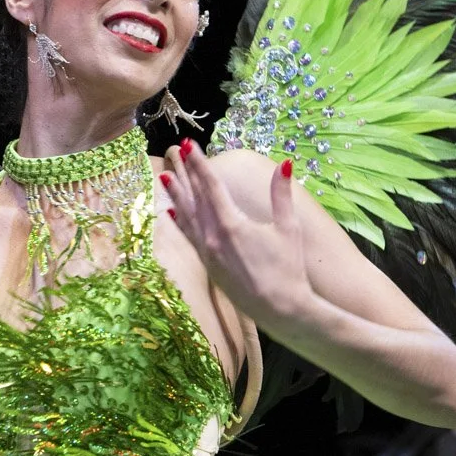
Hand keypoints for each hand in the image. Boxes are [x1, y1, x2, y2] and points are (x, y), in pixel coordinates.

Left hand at [163, 142, 314, 325]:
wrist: (280, 310)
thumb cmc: (288, 269)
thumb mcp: (289, 229)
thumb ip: (282, 195)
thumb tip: (284, 164)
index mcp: (231, 225)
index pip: (211, 186)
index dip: (200, 164)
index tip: (189, 145)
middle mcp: (213, 238)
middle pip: (194, 198)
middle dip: (185, 173)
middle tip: (175, 151)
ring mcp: (207, 253)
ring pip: (187, 217)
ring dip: (177, 195)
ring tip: (165, 175)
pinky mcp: (207, 266)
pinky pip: (189, 237)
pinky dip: (179, 222)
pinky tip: (171, 211)